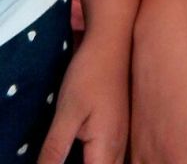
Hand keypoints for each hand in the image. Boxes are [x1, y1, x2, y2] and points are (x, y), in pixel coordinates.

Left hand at [38, 32, 128, 163]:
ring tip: (79, 148)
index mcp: (106, 149)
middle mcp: (120, 148)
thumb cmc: (90, 74)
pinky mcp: (121, 127)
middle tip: (68, 151)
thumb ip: (55, 150)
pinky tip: (89, 149)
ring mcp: (124, 137)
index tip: (62, 159)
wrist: (113, 42)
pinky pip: (113, 156)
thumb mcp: (66, 112)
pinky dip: (100, 159)